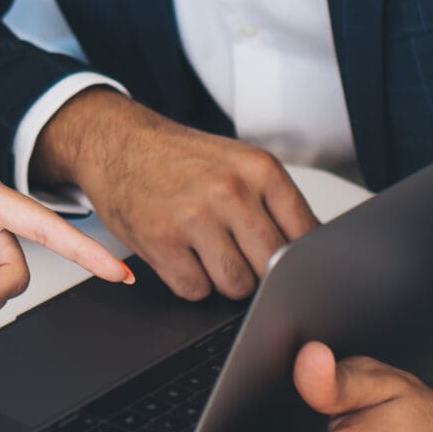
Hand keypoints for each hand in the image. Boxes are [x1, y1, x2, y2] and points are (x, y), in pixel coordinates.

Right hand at [33, 88, 317, 299]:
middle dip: (259, 273)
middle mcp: (230, 190)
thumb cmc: (180, 159)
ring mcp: (193, 216)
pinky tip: (180, 255)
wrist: (117, 141)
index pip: (305, 237)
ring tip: (207, 253)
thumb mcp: (238, 164)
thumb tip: (314, 254)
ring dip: (223, 281)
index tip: (291, 268)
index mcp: (259, 169)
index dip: (299, 261)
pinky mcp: (159, 240)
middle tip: (239, 257)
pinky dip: (189, 282)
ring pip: (236, 285)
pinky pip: (195, 290)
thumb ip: (274, 204)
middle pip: (272, 268)